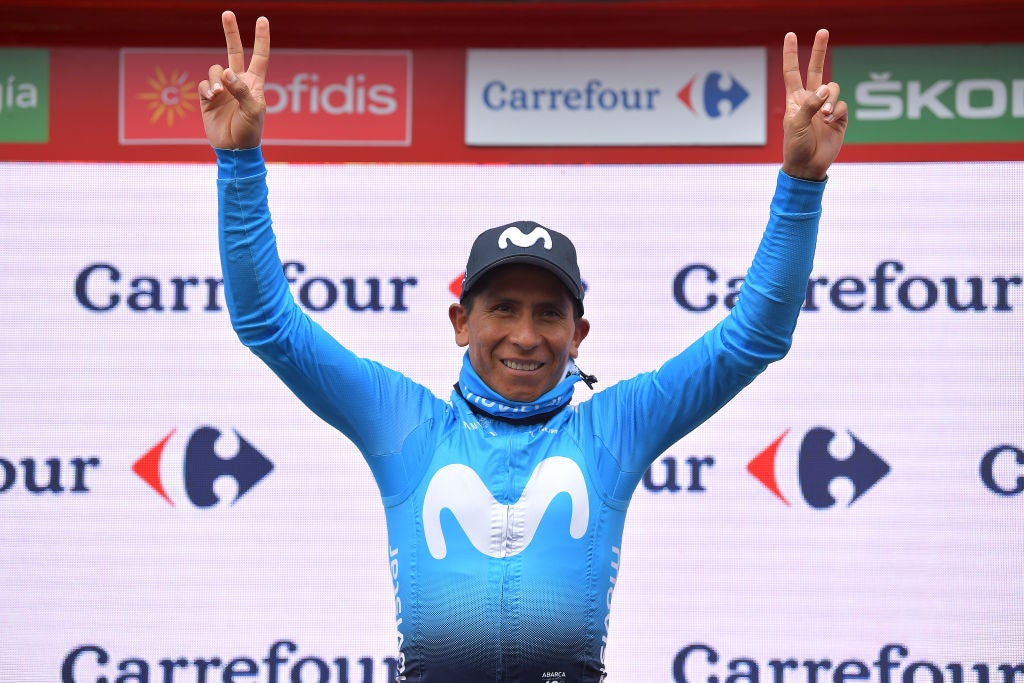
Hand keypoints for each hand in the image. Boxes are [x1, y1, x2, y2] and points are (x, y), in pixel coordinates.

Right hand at [197, 11, 269, 149]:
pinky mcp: (208, 98)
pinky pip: (203, 85)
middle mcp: (238, 82)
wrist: (234, 149)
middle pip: (234, 51)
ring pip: (214, 69)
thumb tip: (226, 72)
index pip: (260, 56)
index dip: (261, 38)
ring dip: (215, 80)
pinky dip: (207, 90)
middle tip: (228, 13)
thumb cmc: (250, 131)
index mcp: (254, 83)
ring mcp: (222, 89)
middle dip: (231, 32)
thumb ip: (242, 90)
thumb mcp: (253, 111)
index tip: (263, 19)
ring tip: (219, 95)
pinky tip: (212, 100)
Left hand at [780, 29, 847, 180]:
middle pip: (816, 69)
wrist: (808, 167)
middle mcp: (811, 99)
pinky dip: (837, 111)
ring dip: (830, 98)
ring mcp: (826, 108)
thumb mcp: (796, 124)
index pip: (792, 72)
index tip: (790, 35)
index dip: (791, 54)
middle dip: (819, 50)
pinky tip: (830, 122)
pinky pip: (842, 105)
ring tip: (824, 114)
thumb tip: (825, 87)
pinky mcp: (839, 117)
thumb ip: (809, 103)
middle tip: (822, 31)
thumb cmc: (795, 146)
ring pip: (833, 88)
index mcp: (795, 99)